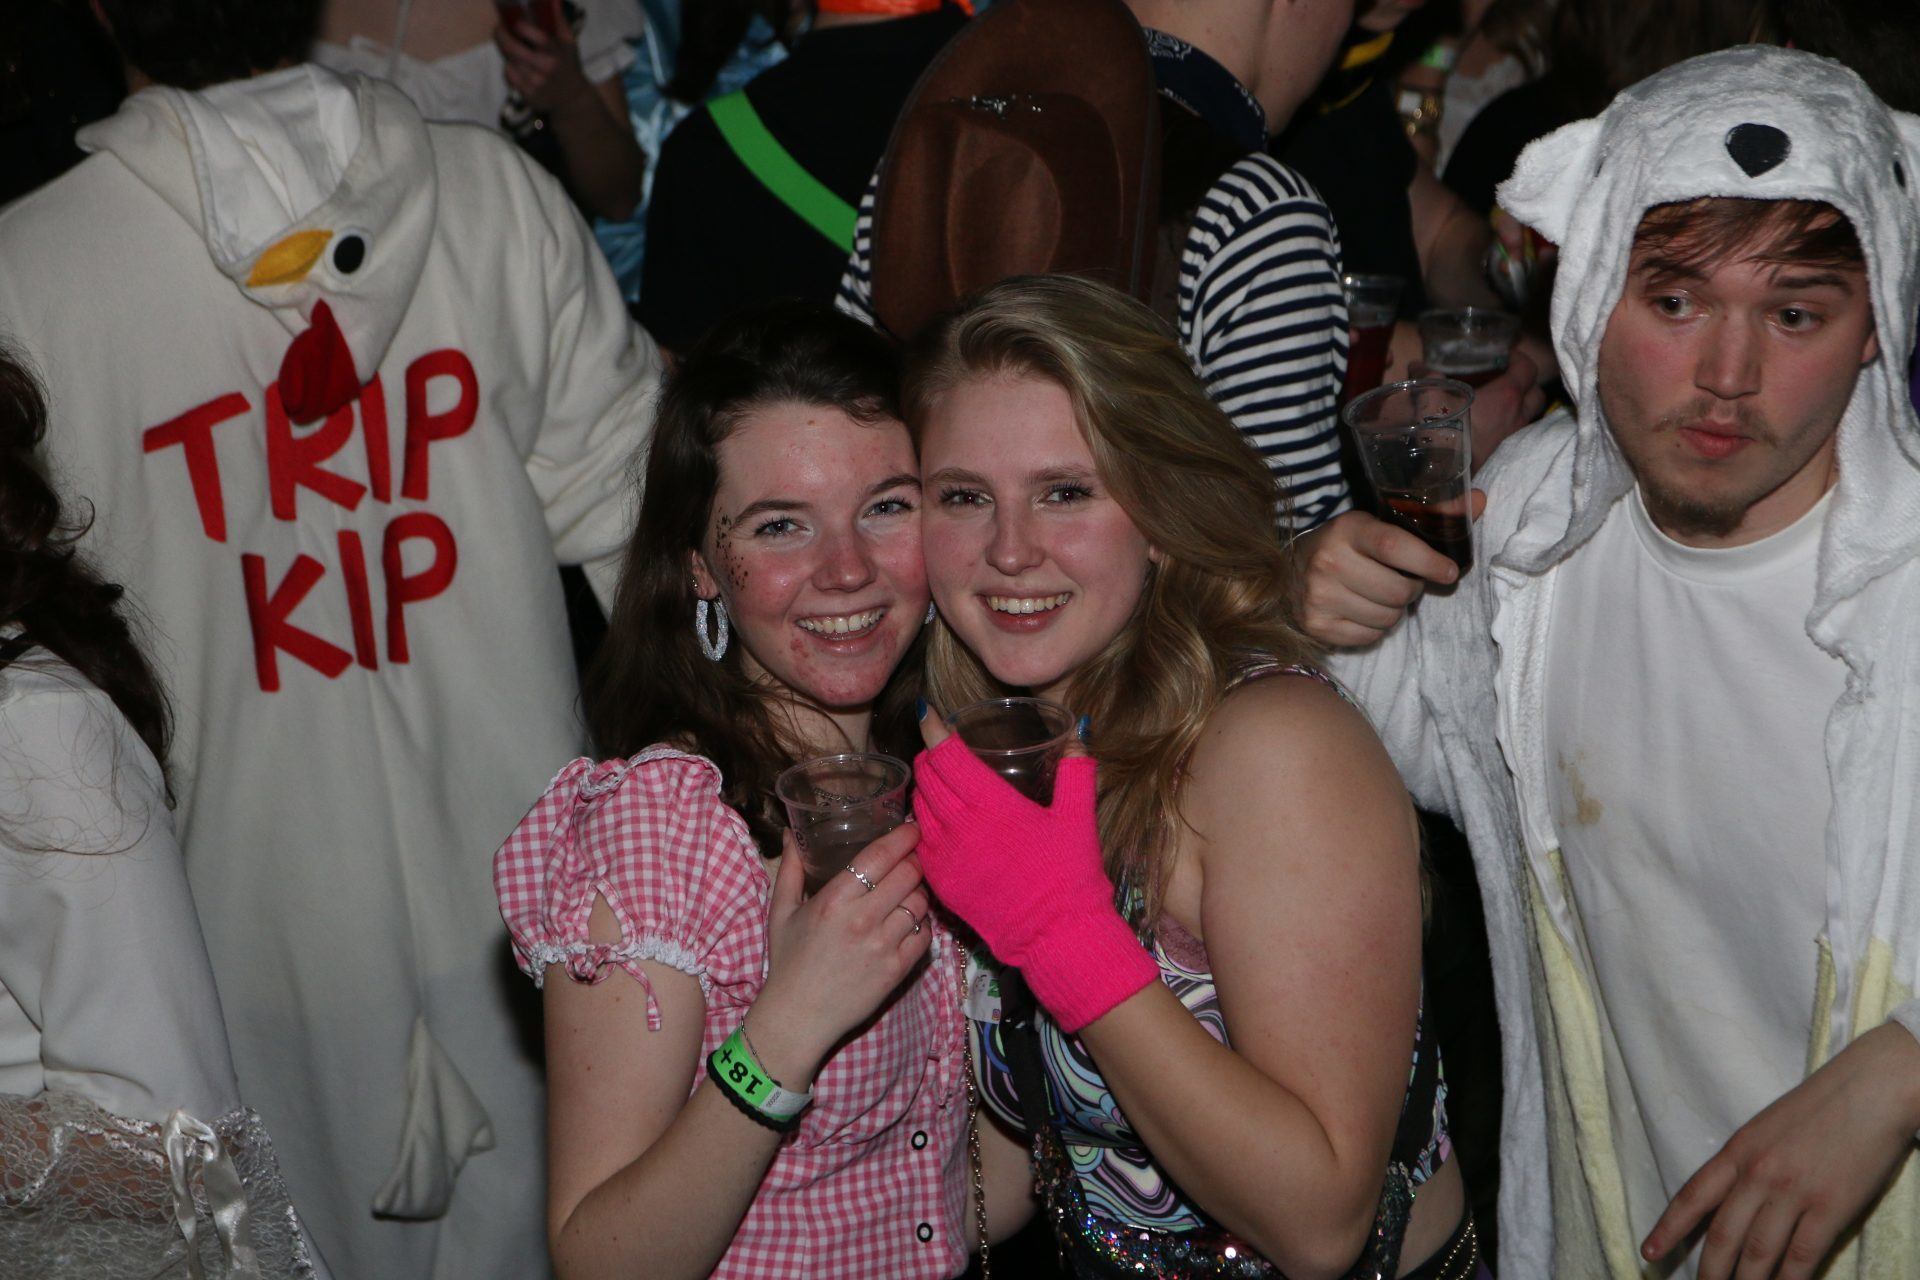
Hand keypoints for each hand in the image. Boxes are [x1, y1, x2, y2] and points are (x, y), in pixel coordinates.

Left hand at [496, 13, 594, 114]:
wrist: (572, 98)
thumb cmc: (567, 65)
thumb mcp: (569, 42)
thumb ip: (559, 20)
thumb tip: (553, 0)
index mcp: (556, 52)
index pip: (535, 36)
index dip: (521, 27)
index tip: (517, 23)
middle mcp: (546, 68)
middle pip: (514, 49)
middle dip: (502, 36)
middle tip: (499, 30)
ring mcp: (537, 83)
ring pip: (510, 62)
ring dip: (506, 53)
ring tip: (511, 49)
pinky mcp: (529, 95)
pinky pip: (509, 77)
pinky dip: (509, 69)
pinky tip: (515, 66)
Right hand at [752, 825, 931, 1081]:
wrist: (798, 1016)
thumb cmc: (788, 961)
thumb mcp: (780, 911)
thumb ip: (790, 869)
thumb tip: (793, 833)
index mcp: (834, 900)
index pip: (880, 857)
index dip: (903, 837)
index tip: (912, 828)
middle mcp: (862, 920)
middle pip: (908, 875)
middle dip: (914, 860)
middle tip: (911, 858)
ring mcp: (883, 946)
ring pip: (920, 903)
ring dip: (919, 891)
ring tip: (910, 889)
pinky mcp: (897, 971)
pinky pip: (925, 935)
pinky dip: (923, 923)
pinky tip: (910, 920)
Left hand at [912, 714, 1156, 1031]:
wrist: (1055, 934)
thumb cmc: (1069, 874)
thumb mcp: (1079, 818)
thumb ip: (1077, 772)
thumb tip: (1079, 734)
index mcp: (992, 803)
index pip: (948, 755)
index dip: (934, 730)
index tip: (928, 714)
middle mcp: (960, 825)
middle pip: (927, 776)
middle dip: (929, 756)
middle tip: (938, 748)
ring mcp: (945, 855)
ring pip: (918, 806)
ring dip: (924, 788)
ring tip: (937, 781)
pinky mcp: (941, 880)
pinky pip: (919, 840)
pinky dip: (922, 823)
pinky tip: (937, 821)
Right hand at [1294, 503, 1484, 647]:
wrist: (1286, 571)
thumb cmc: (1345, 546)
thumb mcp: (1378, 524)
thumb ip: (1432, 514)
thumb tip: (1483, 498)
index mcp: (1347, 529)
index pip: (1395, 547)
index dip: (1428, 562)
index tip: (1449, 572)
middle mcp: (1327, 561)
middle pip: (1397, 591)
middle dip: (1412, 590)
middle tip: (1404, 582)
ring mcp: (1318, 596)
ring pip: (1387, 618)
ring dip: (1394, 611)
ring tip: (1381, 596)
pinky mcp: (1315, 625)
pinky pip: (1369, 637)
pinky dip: (1374, 628)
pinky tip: (1363, 611)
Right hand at [1408, 350, 1545, 468]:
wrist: (1438, 470)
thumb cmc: (1440, 426)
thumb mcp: (1430, 393)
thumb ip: (1427, 375)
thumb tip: (1417, 365)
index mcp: (1506, 395)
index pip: (1528, 368)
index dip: (1519, 358)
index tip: (1505, 356)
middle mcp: (1516, 416)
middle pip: (1536, 394)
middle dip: (1526, 384)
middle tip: (1506, 379)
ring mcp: (1511, 438)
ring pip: (1528, 416)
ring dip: (1519, 407)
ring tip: (1497, 403)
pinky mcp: (1501, 455)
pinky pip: (1513, 434)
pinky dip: (1507, 425)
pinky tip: (1487, 424)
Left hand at [1642, 1022, 1919, 1279]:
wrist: (1869, 1089)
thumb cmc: (1819, 1106)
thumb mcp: (1765, 1128)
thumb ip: (1746, 1163)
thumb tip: (1731, 1200)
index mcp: (1738, 1151)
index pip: (1692, 1197)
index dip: (1669, 1230)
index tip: (1650, 1254)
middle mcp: (1758, 1174)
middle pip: (1723, 1234)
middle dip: (1710, 1270)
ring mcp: (1793, 1192)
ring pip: (1758, 1251)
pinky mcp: (1830, 1207)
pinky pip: (1801, 1255)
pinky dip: (1788, 1279)